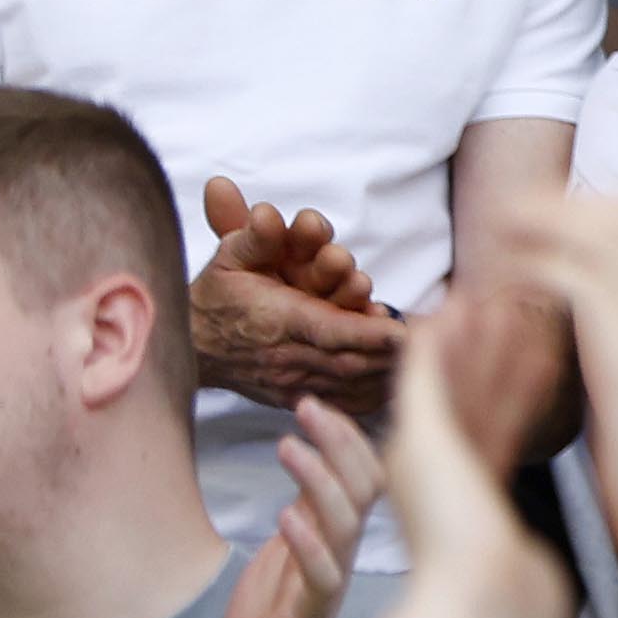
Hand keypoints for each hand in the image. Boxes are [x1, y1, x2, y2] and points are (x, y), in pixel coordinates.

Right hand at [195, 179, 406, 407]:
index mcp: (276, 320)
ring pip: (349, 384)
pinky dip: (371, 397)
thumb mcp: (230, 257)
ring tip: (424, 361)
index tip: (401, 331)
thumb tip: (265, 213)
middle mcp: (287, 357)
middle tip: (429, 343)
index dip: (365, 332)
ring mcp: (292, 383)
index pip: (327, 330)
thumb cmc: (216, 296)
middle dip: (388, 352)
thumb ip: (255, 236)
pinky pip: (339, 404)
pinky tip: (399, 387)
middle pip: (348, 360)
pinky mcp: (294, 399)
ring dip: (386, 372)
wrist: (189, 346)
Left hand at [205, 397, 382, 617]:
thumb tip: (313, 459)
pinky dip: (307, 544)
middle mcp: (345, 558)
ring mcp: (329, 589)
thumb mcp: (286, 552)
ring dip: (318, 480)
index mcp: (340, 540)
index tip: (314, 403)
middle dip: (340, 443)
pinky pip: (321, 579)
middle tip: (307, 407)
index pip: (365, 475)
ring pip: (346, 525)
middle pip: (365, 489)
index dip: (346, 437)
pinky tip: (285, 516)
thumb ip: (306, 512)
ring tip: (287, 447)